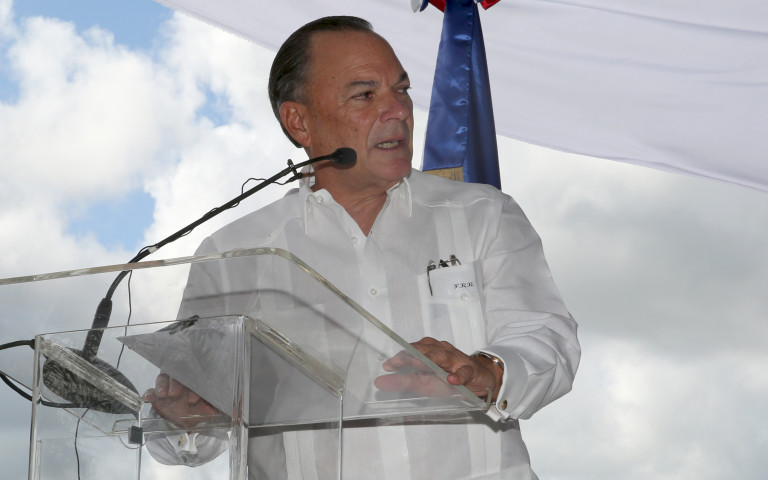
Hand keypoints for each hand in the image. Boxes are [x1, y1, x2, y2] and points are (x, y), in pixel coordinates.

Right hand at [143, 373, 222, 428]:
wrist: (196, 420)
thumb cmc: (208, 408)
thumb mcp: (217, 406)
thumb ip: (223, 404)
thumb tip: (236, 411)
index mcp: (197, 380)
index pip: (194, 375)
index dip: (193, 383)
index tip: (195, 397)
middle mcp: (183, 381)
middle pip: (177, 374)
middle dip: (176, 383)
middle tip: (176, 393)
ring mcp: (169, 387)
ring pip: (163, 379)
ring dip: (162, 385)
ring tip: (164, 394)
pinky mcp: (158, 397)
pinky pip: (151, 391)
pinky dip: (149, 393)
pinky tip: (148, 398)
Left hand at [375, 337, 501, 400]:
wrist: (478, 380)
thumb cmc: (447, 379)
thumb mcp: (423, 383)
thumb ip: (401, 381)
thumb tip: (379, 381)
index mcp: (428, 352)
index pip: (412, 351)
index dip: (400, 357)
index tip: (388, 365)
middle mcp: (441, 351)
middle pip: (425, 350)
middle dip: (412, 354)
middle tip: (398, 362)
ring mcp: (456, 360)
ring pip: (444, 356)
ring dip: (432, 359)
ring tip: (420, 364)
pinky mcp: (471, 371)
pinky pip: (465, 372)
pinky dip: (459, 376)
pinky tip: (452, 380)